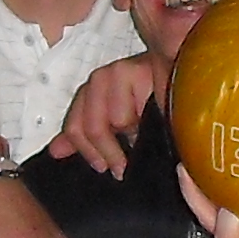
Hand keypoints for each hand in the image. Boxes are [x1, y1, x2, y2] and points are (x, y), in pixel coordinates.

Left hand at [48, 54, 158, 174]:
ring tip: (143, 134)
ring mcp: (115, 73)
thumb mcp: (113, 128)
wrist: (182, 89)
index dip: (87, 150)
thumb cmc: (153, 108)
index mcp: (90, 93)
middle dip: (108, 151)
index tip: (102, 167)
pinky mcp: (133, 70)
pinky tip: (153, 123)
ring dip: (131, 135)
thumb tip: (56, 152)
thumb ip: (84, 139)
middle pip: (90, 126)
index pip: (74, 126)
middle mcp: (99, 80)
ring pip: (113, 121)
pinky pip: (130, 112)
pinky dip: (141, 125)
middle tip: (122, 166)